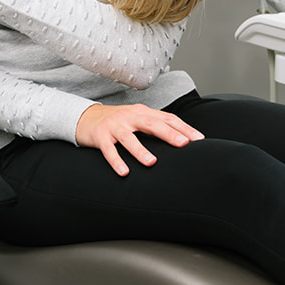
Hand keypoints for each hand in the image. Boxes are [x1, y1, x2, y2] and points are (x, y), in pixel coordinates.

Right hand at [75, 103, 202, 176]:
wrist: (85, 117)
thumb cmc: (118, 122)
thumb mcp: (137, 119)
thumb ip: (156, 126)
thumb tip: (183, 139)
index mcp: (142, 112)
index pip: (167, 118)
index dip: (183, 128)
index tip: (198, 139)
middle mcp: (129, 117)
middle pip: (151, 123)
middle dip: (169, 134)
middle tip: (183, 144)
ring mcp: (114, 126)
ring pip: (129, 138)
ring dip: (140, 150)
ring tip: (152, 162)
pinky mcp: (100, 136)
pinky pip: (108, 150)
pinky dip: (116, 161)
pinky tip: (124, 172)